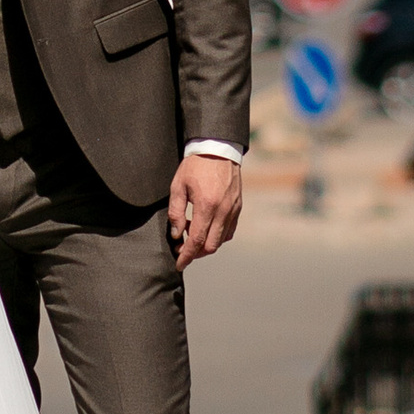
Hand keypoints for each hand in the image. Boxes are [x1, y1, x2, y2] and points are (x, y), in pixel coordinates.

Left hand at [167, 153, 241, 270]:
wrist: (218, 148)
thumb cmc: (195, 166)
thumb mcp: (178, 186)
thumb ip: (176, 212)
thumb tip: (177, 234)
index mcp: (207, 206)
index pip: (197, 240)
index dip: (187, 256)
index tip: (179, 264)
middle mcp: (223, 211)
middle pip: (211, 246)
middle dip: (196, 253)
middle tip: (182, 247)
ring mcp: (233, 210)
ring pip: (221, 240)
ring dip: (206, 243)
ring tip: (192, 231)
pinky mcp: (238, 207)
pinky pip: (229, 230)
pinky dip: (217, 235)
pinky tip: (206, 227)